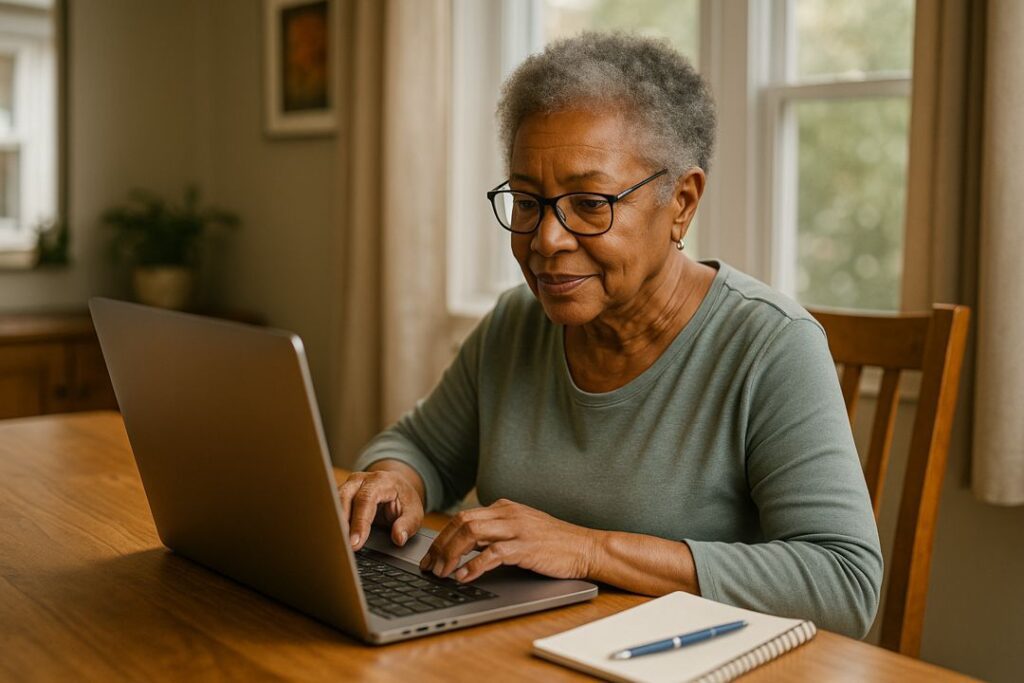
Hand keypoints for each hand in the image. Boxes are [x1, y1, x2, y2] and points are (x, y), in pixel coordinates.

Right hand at [337, 468, 423, 550]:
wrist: (397, 487)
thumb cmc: (404, 500)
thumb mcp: (414, 512)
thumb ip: (407, 525)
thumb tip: (398, 538)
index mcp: (380, 481)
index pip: (366, 500)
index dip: (359, 523)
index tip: (355, 543)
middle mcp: (361, 479)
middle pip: (345, 498)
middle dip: (342, 524)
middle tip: (343, 546)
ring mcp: (349, 485)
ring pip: (334, 501)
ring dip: (334, 523)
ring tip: (336, 543)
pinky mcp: (341, 493)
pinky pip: (333, 506)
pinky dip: (333, 521)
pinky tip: (333, 536)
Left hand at [419, 498, 597, 582]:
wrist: (586, 547)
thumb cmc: (554, 543)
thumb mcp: (521, 529)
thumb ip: (496, 532)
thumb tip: (466, 548)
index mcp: (504, 507)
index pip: (462, 517)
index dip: (441, 537)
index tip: (431, 557)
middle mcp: (508, 513)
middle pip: (461, 522)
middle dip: (440, 546)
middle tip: (430, 567)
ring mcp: (517, 528)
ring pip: (471, 533)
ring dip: (451, 555)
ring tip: (442, 573)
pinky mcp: (526, 546)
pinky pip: (492, 553)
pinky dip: (473, 566)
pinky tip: (464, 577)